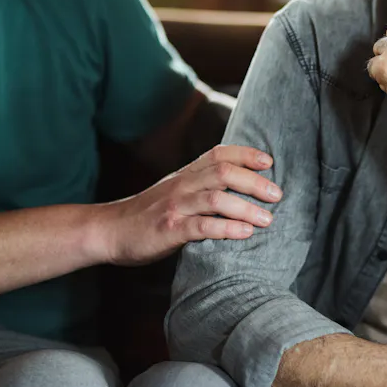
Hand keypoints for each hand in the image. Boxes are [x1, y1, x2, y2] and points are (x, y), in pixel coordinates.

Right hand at [97, 145, 279, 265]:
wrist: (109, 231)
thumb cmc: (148, 214)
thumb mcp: (175, 190)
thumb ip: (201, 185)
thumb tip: (239, 185)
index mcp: (186, 174)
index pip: (219, 153)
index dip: (246, 154)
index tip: (269, 161)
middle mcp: (182, 185)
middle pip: (224, 172)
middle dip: (255, 182)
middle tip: (277, 195)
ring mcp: (175, 206)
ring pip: (217, 198)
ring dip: (246, 207)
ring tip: (268, 219)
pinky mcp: (169, 229)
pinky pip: (203, 227)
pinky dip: (227, 228)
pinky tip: (245, 233)